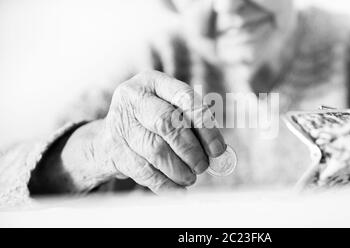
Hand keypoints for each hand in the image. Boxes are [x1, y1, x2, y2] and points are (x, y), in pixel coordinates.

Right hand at [89, 70, 225, 192]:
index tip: (218, 149)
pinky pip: (144, 172)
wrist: (109, 137)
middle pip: (167, 124)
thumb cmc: (151, 122)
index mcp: (153, 82)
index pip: (185, 97)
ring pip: (156, 150)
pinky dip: (166, 184)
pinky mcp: (114, 150)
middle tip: (203, 166)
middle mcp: (133, 98)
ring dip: (179, 170)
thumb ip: (193, 124)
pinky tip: (179, 190)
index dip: (205, 125)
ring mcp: (120, 124)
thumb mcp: (169, 109)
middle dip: (191, 150)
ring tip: (190, 177)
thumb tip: (217, 151)